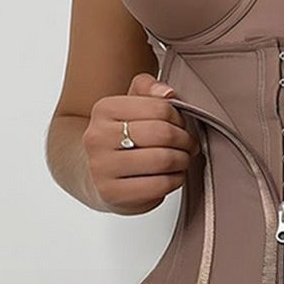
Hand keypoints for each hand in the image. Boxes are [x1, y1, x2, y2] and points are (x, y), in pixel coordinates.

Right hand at [84, 73, 200, 212]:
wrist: (94, 175)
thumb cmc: (120, 140)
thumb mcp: (130, 106)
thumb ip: (149, 89)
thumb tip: (167, 92)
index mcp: (104, 109)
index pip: (159, 108)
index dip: (179, 118)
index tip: (181, 126)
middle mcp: (98, 137)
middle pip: (163, 134)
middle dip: (185, 141)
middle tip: (189, 146)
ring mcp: (102, 167)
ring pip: (163, 160)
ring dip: (182, 161)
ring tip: (182, 161)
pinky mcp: (113, 193)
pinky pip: (159, 185)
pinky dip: (175, 180)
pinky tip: (172, 177)